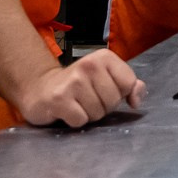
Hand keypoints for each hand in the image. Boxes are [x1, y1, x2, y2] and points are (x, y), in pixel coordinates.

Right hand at [19, 50, 144, 127]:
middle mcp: (89, 65)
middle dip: (103, 107)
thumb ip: (129, 85)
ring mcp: (73, 81)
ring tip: (77, 104)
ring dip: (89, 114)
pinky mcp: (59, 99)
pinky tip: (66, 111)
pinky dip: (75, 121)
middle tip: (87, 99)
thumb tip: (136, 100)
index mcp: (104, 57)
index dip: (120, 94)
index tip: (105, 90)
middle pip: (113, 101)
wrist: (40, 89)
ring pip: (98, 113)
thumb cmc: (79, 86)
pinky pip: (81, 120)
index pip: (128, 84)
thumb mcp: (106, 78)